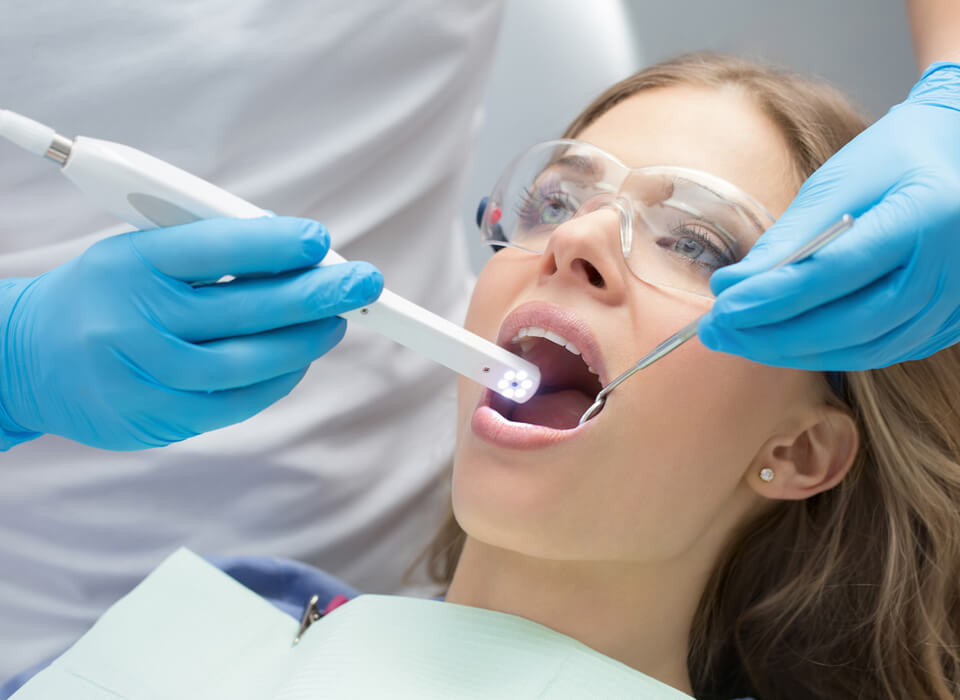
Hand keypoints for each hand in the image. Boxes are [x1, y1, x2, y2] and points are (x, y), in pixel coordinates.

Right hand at [0, 216, 382, 449]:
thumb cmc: (104, 294)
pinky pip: (236, 403)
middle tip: (363, 283)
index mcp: (130, 263)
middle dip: (316, 294)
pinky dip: (278, 380)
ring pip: (248, 362)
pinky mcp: (157, 418)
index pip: (212, 247)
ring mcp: (146, 376)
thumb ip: (210, 250)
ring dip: (305, 341)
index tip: (320, 240)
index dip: (272, 245)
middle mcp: (135, 320)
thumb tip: (296, 254)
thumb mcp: (139, 252)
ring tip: (337, 321)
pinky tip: (299, 358)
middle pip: (244, 308)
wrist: (27, 359)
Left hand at [699, 62, 959, 369]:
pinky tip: (783, 342)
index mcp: (924, 216)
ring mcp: (953, 303)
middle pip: (849, 324)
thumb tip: (731, 288)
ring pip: (863, 349)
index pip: (833, 273)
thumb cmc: (894, 158)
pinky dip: (826, 352)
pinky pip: (880, 352)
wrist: (957, 156)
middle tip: (716, 332)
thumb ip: (789, 237)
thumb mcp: (839, 181)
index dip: (771, 298)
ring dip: (793, 351)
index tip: (721, 308)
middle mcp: (949, 269)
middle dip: (772, 335)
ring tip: (739, 338)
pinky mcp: (947, 323)